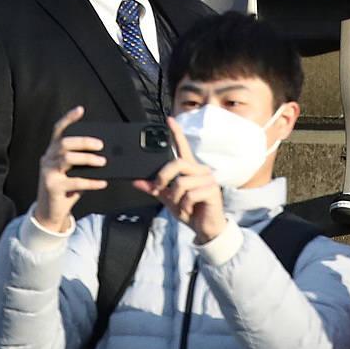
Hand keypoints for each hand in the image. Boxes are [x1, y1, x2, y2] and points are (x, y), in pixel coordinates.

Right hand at [32, 108, 102, 235]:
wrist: (50, 213)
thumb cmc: (65, 188)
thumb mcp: (72, 171)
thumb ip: (82, 161)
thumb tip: (104, 154)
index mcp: (52, 151)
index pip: (58, 130)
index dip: (68, 119)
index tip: (80, 109)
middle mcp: (47, 159)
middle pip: (64, 143)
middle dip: (84, 142)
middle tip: (101, 146)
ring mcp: (47, 173)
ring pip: (67, 158)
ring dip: (88, 159)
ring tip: (103, 162)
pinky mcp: (52, 187)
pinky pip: (74, 181)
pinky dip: (92, 182)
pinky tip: (102, 183)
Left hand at [139, 114, 226, 241]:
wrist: (205, 229)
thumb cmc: (190, 211)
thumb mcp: (168, 200)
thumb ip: (155, 189)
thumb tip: (136, 182)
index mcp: (190, 170)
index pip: (183, 147)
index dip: (176, 133)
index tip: (169, 120)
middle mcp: (200, 170)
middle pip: (177, 163)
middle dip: (164, 177)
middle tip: (159, 189)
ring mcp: (208, 179)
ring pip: (182, 182)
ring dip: (175, 198)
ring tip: (181, 206)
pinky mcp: (212, 190)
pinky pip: (190, 194)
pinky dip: (185, 205)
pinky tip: (189, 210)